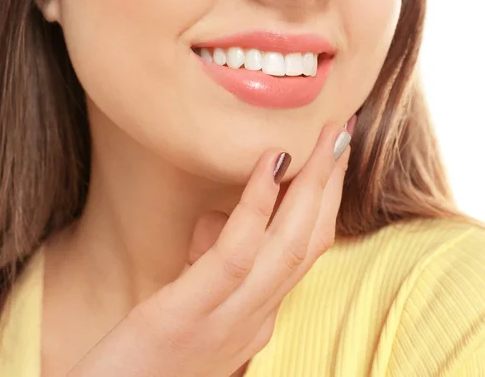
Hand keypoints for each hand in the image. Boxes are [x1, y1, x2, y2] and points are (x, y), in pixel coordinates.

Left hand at [68, 118, 355, 376]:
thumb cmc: (142, 358)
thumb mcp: (189, 305)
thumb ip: (211, 264)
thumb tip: (222, 214)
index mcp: (256, 319)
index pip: (304, 252)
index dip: (326, 202)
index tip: (333, 157)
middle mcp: (253, 322)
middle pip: (309, 243)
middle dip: (331, 184)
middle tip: (342, 131)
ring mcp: (225, 324)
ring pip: (288, 247)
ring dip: (313, 186)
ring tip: (325, 137)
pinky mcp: (185, 318)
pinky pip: (235, 255)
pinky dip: (258, 205)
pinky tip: (270, 164)